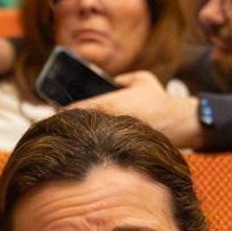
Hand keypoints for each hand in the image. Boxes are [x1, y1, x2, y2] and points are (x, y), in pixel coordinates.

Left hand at [70, 71, 204, 149]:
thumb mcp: (140, 79)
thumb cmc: (159, 99)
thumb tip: (110, 83)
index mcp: (106, 104)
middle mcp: (106, 122)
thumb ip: (120, 79)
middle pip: (76, 129)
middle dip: (68, 129)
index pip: (72, 111)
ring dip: (80, 141)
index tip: (54, 116)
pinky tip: (90, 151)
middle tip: (60, 131)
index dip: (61, 114)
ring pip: (87, 141)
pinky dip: (94, 149)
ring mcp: (112, 138)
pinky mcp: (119, 149)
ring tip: (73, 142)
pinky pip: (100, 149)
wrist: (177, 122)